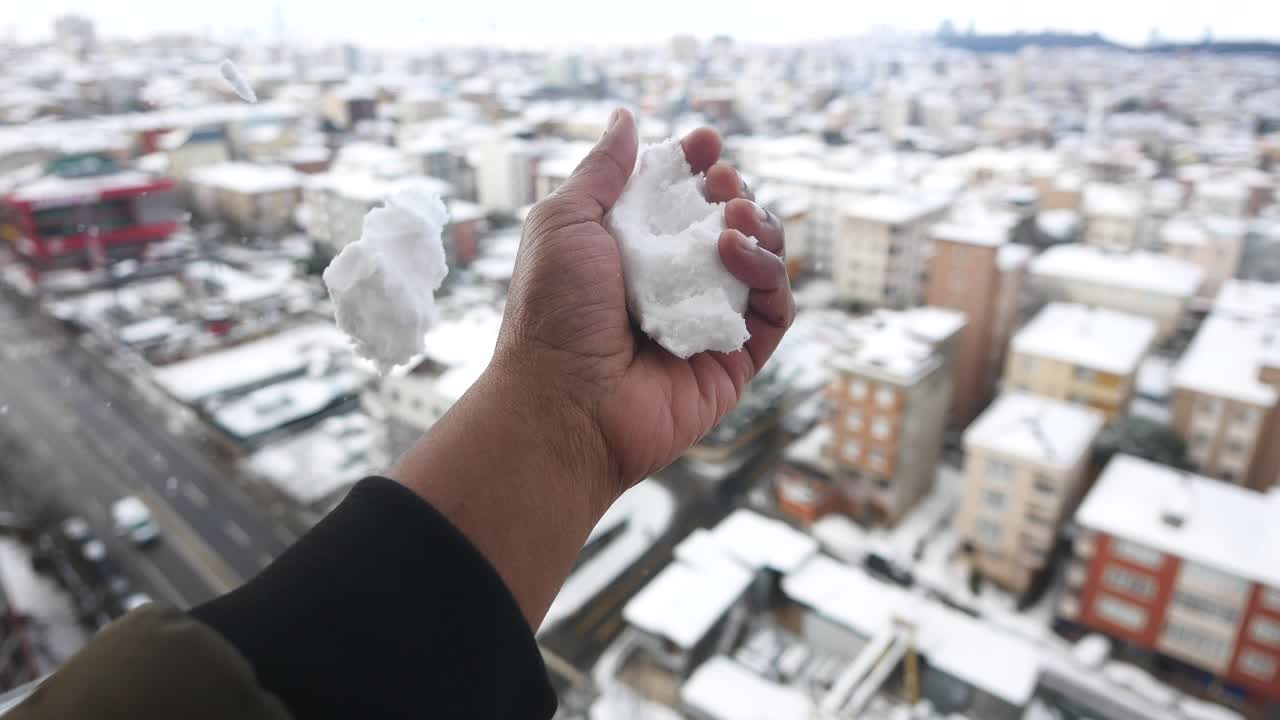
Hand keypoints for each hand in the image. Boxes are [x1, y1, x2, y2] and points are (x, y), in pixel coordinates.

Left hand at [491, 109, 794, 502]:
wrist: (564, 402)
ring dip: (759, 226)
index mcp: (633, 252)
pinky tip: (734, 251)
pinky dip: (767, 273)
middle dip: (733, 191)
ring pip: (762, 261)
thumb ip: (601, 171)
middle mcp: (674, 284)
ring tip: (732, 218)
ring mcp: (708, 321)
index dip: (697, 165)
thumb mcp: (563, 223)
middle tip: (719, 184)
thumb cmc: (552, 313)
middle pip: (729, 223)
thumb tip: (627, 119)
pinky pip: (775, 309)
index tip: (703, 143)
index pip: (680, 199)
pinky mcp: (737, 359)